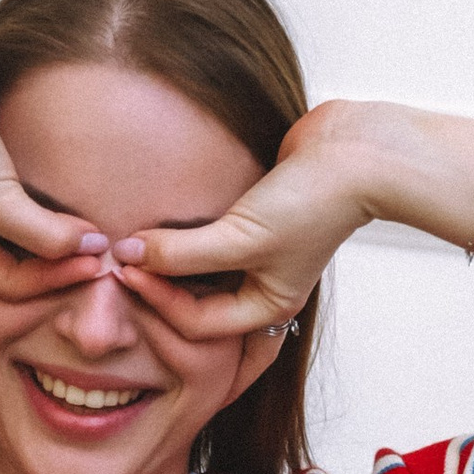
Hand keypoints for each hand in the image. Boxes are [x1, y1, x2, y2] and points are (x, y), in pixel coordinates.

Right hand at [0, 75, 105, 307]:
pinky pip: (28, 200)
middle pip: (14, 270)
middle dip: (51, 277)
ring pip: (23, 237)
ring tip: (92, 249)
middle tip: (99, 273)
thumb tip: (92, 249)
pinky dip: (51, 210)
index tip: (96, 261)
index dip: (54, 277)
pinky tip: (76, 210)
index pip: (10, 284)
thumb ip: (43, 232)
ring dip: (54, 245)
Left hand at [109, 103, 381, 344]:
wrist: (357, 150)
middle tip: (116, 268)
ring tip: (130, 248)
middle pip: (196, 307)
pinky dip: (184, 238)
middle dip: (158, 292)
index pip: (196, 323)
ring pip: (200, 274)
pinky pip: (210, 240)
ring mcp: (259, 254)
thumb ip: (182, 251)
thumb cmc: (312, 201)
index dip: (157, 298)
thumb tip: (128, 255)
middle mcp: (262, 288)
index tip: (123, 267)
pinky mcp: (255, 220)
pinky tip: (158, 223)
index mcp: (266, 308)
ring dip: (168, 264)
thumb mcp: (242, 235)